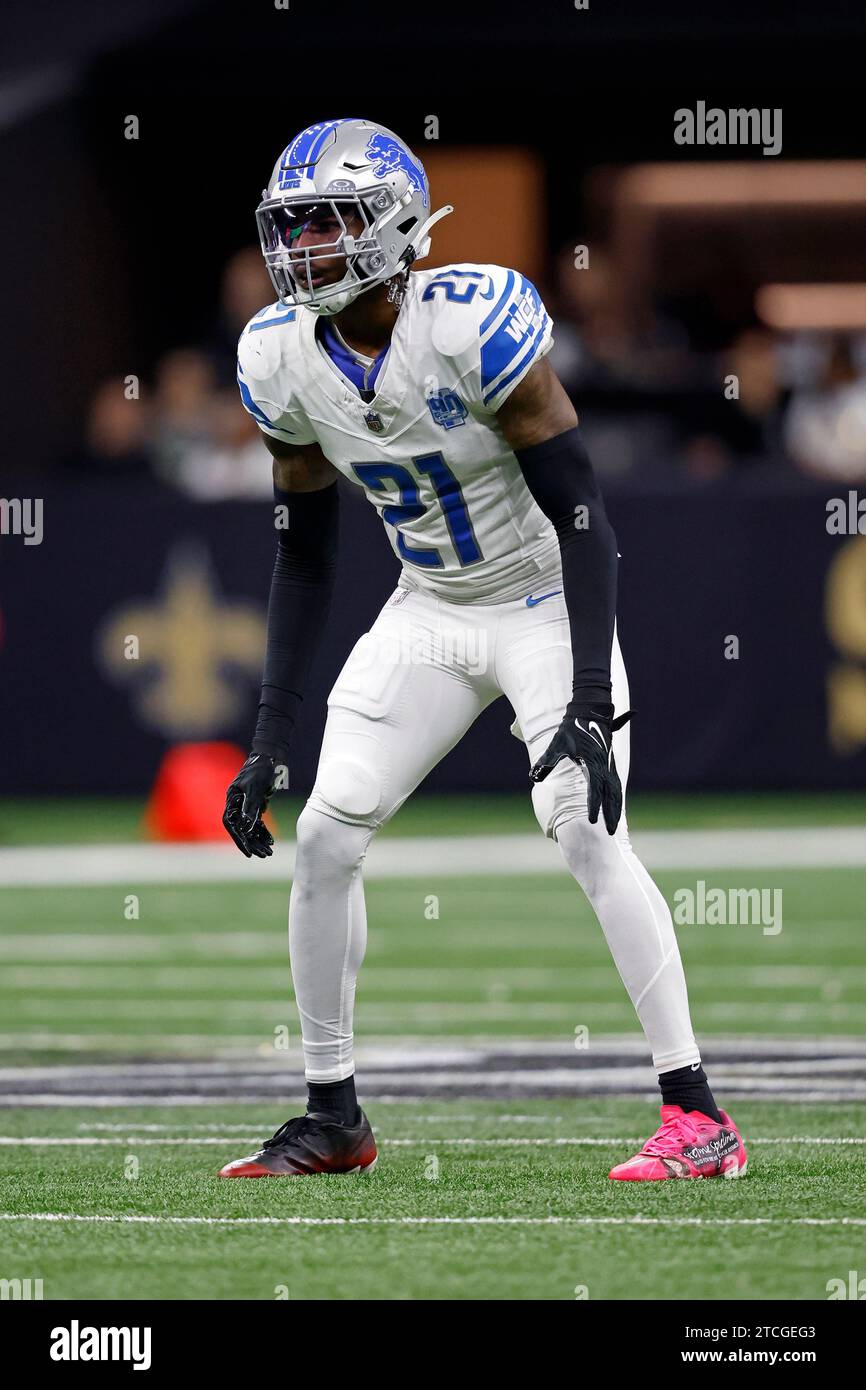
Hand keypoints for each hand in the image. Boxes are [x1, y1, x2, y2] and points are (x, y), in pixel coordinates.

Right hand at [222, 753, 276, 857]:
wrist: (271, 756)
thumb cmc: (260, 769)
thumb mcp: (256, 788)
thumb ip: (251, 807)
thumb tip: (247, 828)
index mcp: (232, 800)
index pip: (231, 824)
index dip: (238, 839)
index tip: (248, 852)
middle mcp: (237, 804)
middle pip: (242, 829)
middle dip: (252, 843)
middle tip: (264, 855)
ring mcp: (246, 805)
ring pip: (250, 827)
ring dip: (258, 840)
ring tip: (269, 852)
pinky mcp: (256, 804)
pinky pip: (258, 822)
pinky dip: (264, 832)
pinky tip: (271, 841)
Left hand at [530, 702, 631, 834]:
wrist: (589, 711)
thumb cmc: (571, 729)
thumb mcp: (557, 744)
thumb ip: (547, 761)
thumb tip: (534, 776)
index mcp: (593, 763)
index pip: (595, 790)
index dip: (594, 807)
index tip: (593, 822)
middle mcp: (604, 766)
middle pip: (611, 795)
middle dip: (611, 815)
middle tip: (610, 833)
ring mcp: (609, 765)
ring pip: (616, 792)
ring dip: (616, 809)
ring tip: (614, 827)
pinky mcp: (610, 764)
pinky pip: (615, 785)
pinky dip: (616, 799)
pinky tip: (614, 809)